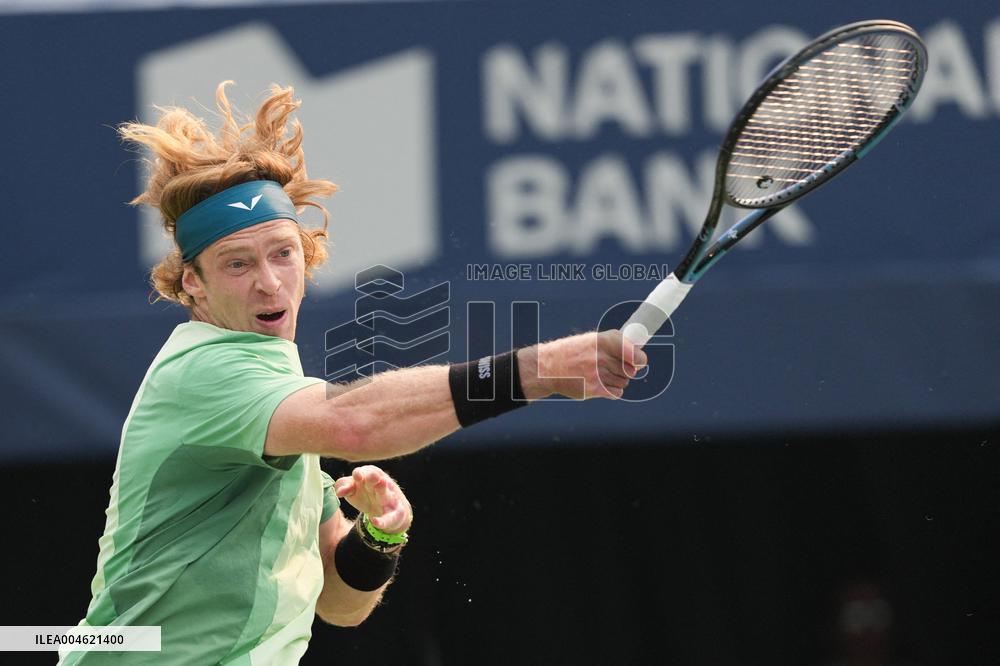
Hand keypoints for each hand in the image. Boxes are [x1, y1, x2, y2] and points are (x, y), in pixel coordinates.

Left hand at [334, 465, 412, 534]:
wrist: (390, 511)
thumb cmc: (367, 494)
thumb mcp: (354, 489)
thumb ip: (344, 486)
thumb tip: (338, 492)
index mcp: (370, 477)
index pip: (366, 471)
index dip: (361, 473)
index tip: (357, 477)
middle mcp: (382, 485)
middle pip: (377, 480)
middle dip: (374, 477)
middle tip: (372, 476)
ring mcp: (390, 499)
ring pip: (386, 495)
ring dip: (383, 490)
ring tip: (381, 484)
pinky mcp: (396, 514)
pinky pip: (390, 518)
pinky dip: (383, 520)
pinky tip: (374, 521)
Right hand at [519, 330, 646, 399]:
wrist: (547, 367)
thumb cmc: (572, 352)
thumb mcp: (592, 340)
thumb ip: (614, 343)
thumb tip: (637, 350)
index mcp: (603, 341)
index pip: (635, 354)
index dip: (640, 359)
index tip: (639, 361)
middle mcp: (601, 357)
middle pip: (631, 371)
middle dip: (625, 370)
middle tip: (613, 367)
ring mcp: (597, 374)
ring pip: (624, 382)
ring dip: (617, 381)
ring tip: (601, 375)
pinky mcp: (593, 389)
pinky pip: (616, 393)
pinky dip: (612, 390)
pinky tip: (600, 384)